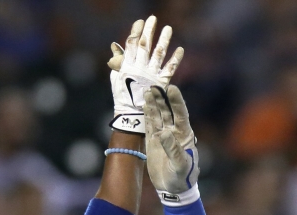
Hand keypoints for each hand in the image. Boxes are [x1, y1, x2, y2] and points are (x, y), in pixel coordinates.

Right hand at [108, 16, 183, 134]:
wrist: (131, 114)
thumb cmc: (123, 96)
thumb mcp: (116, 77)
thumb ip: (118, 61)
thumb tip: (115, 46)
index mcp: (127, 65)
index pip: (131, 44)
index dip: (135, 32)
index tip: (140, 22)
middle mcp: (140, 67)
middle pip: (145, 45)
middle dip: (149, 31)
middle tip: (153, 18)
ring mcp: (151, 74)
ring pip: (158, 53)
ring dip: (164, 40)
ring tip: (168, 28)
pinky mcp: (161, 82)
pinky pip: (170, 68)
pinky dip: (176, 59)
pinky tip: (181, 49)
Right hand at [143, 85, 199, 203]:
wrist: (174, 189)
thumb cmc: (182, 178)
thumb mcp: (180, 165)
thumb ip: (173, 149)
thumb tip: (164, 133)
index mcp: (184, 135)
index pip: (181, 114)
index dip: (176, 101)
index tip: (172, 89)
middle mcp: (174, 132)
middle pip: (167, 111)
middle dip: (162, 98)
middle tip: (155, 86)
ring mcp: (163, 136)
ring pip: (157, 116)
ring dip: (153, 104)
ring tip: (147, 92)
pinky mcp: (153, 142)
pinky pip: (149, 126)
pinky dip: (146, 116)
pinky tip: (143, 105)